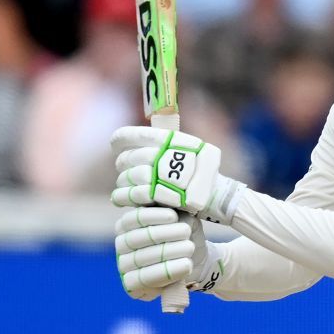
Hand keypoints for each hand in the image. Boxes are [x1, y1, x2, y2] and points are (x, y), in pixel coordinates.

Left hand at [110, 126, 244, 221]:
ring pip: (131, 176)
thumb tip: (136, 145)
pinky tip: (121, 198)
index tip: (114, 145)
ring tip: (123, 188)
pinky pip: (135, 193)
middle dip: (123, 165)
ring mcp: (165, 173)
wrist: (219, 196)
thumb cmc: (201, 175)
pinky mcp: (163, 193)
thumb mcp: (188, 151)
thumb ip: (165, 147)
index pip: (137, 134)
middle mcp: (167, 152)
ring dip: (123, 183)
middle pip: (131, 157)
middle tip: (122, 172)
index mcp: (172, 139)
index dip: (121, 139)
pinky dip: (124, 196)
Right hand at [114, 206, 221, 300]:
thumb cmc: (185, 234)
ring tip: (190, 247)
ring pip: (142, 258)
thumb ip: (173, 207)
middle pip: (138, 237)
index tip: (174, 216)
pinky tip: (186, 265)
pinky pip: (145, 278)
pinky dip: (168, 271)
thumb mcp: (182, 216)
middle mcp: (122, 242)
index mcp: (128, 223)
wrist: (195, 259)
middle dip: (164, 234)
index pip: (134, 218)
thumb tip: (168, 199)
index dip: (153, 216)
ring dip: (169, 251)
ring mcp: (123, 264)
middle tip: (186, 232)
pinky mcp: (131, 284)